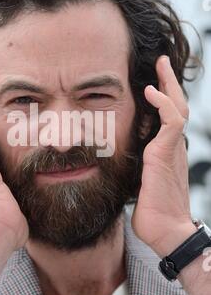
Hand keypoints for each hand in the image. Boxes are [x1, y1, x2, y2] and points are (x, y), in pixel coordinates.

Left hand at [131, 55, 195, 256]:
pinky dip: (163, 104)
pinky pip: (171, 121)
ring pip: (177, 107)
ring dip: (169, 84)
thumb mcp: (140, 184)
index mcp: (166, 152)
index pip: (169, 117)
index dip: (163, 98)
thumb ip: (135, 169)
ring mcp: (172, 149)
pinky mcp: (167, 154)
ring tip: (161, 65)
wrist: (165, 231)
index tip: (152, 81)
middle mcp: (172, 146)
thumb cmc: (152, 212)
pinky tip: (151, 91)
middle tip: (162, 63)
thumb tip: (116, 164)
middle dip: (169, 83)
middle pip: (176, 106)